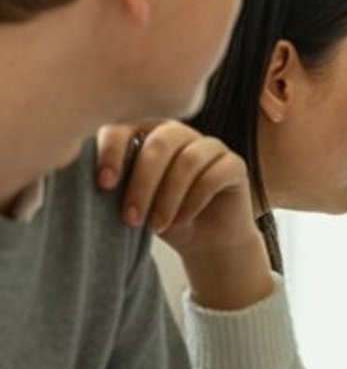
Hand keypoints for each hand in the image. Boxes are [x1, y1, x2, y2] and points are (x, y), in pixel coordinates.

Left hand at [95, 120, 273, 309]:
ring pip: (188, 161)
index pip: (126, 125)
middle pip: (160, 143)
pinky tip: (181, 221)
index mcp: (148, 133)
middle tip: (130, 218)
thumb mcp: (131, 199)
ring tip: (156, 226)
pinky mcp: (235, 165)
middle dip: (142, 184)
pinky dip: (193, 202)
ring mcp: (211, 146)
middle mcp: (180, 133)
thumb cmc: (162, 217)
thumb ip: (117, 181)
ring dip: (168, 198)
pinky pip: (214, 176)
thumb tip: (89, 180)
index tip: (104, 185)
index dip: (113, 151)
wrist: (206, 243)